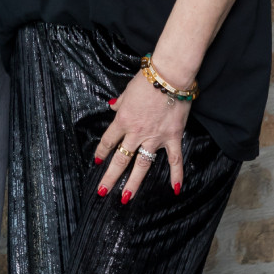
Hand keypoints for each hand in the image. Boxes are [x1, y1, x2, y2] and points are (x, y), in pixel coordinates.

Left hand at [94, 70, 190, 203]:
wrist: (169, 76)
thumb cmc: (146, 80)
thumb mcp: (127, 91)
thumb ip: (120, 103)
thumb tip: (112, 107)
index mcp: (123, 120)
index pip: (109, 141)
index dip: (101, 152)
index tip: (97, 162)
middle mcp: (136, 133)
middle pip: (121, 159)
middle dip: (110, 177)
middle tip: (102, 192)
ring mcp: (155, 137)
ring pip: (142, 165)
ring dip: (134, 182)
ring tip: (126, 198)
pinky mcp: (173, 137)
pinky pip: (175, 160)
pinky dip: (177, 175)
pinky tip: (175, 189)